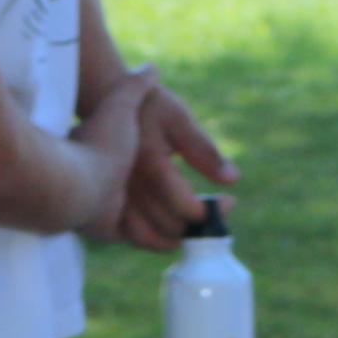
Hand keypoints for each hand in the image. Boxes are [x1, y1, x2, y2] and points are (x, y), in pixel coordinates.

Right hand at [86, 71, 235, 252]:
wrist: (105, 99)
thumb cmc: (148, 107)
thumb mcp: (179, 118)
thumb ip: (204, 150)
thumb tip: (232, 180)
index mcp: (151, 165)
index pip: (186, 208)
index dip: (213, 211)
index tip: (229, 202)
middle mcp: (130, 186)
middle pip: (170, 227)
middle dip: (198, 225)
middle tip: (214, 211)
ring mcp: (114, 195)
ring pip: (149, 238)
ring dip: (176, 236)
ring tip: (193, 223)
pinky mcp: (105, 201)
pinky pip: (131, 234)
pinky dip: (153, 238)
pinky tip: (169, 225)